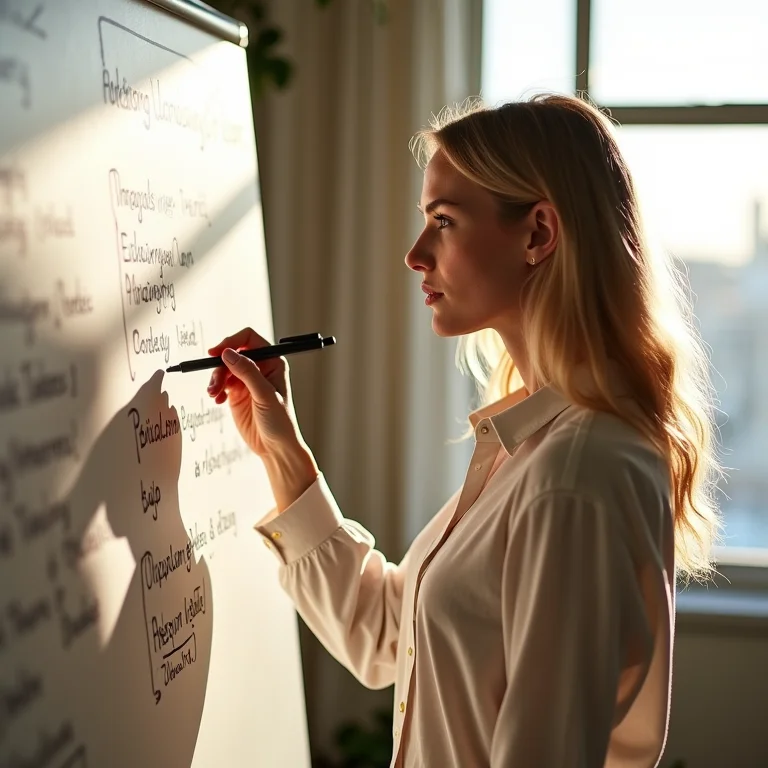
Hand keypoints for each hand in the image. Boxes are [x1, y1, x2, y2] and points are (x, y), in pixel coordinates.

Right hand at [206, 327, 304, 458]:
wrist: (275, 447)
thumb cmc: (280, 421)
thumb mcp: (265, 395)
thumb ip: (247, 372)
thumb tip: (228, 353)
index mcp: (272, 362)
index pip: (249, 339)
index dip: (231, 342)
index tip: (217, 352)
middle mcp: (259, 368)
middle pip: (231, 353)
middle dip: (220, 366)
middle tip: (215, 383)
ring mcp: (247, 380)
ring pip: (223, 369)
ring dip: (215, 379)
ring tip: (214, 395)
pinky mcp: (237, 393)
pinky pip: (220, 383)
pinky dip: (216, 389)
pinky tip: (219, 400)